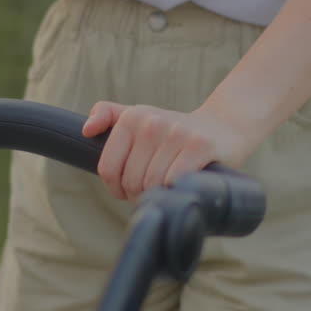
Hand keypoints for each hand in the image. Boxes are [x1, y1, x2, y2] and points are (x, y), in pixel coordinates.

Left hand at [82, 102, 255, 200]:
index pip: (109, 169)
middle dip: (140, 194)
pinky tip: (184, 184)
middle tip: (155, 189)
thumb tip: (86, 130)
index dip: (116, 188)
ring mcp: (177, 133)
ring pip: (152, 185)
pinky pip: (174, 182)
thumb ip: (109, 115)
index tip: (128, 189)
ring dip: (160, 195)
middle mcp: (152, 122)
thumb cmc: (175, 132)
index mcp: (132, 117)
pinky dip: (177, 190)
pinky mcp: (200, 146)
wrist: (224, 127)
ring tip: (169, 187)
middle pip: (131, 181)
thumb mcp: (140, 117)